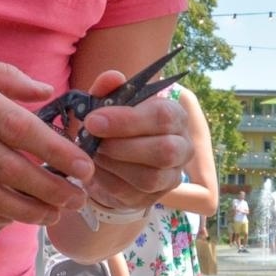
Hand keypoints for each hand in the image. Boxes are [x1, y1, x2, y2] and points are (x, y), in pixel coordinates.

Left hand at [76, 69, 193, 214]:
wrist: (114, 158)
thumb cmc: (116, 125)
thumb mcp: (109, 103)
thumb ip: (108, 89)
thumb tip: (113, 77)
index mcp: (176, 116)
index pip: (162, 117)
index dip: (127, 120)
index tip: (93, 120)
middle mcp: (183, 147)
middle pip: (165, 151)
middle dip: (122, 145)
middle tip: (93, 139)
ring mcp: (171, 176)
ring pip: (150, 177)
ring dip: (115, 164)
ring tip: (94, 153)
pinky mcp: (154, 197)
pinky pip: (132, 194)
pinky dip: (107, 180)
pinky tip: (95, 167)